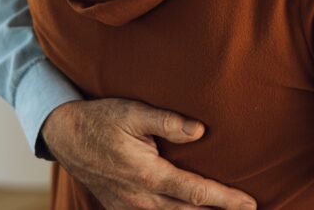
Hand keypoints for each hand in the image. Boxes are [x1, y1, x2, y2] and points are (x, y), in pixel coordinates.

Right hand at [41, 99, 256, 209]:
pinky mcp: (120, 207)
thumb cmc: (102, 119)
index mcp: (148, 174)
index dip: (225, 200)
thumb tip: (201, 131)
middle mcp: (139, 197)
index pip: (196, 192)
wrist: (63, 135)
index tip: (250, 204)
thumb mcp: (134, 112)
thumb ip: (168, 122)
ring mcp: (128, 206)